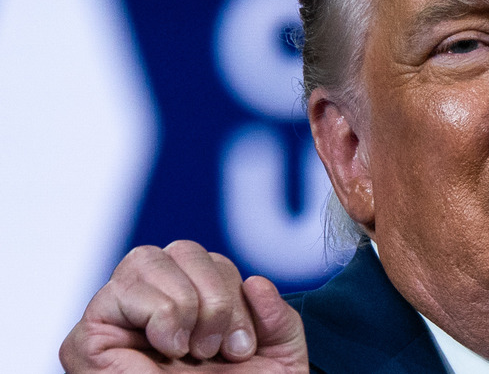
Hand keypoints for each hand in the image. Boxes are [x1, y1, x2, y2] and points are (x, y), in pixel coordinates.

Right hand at [60, 240, 308, 372]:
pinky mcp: (86, 340)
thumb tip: (258, 283)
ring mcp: (116, 318)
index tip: (240, 350)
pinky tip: (165, 349)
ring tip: (187, 350)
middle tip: (214, 350)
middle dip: (215, 298)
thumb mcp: (278, 360)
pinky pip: (118, 291)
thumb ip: (281, 320)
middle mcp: (152, 303)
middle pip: (183, 250)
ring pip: (147, 259)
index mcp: (193, 303)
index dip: (234, 297)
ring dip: (185, 305)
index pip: (210, 260)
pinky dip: (158, 315)